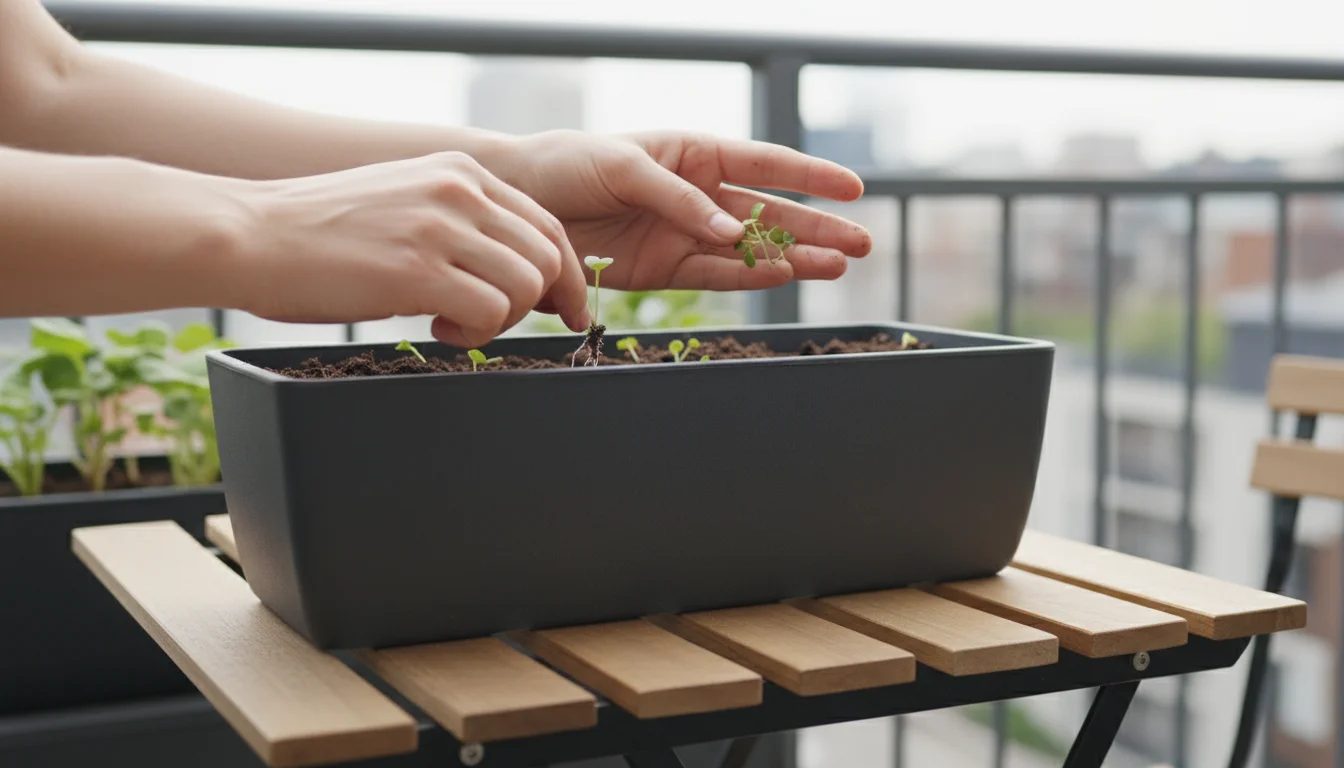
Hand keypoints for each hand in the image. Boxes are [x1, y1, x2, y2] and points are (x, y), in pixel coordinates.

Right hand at [235, 151, 589, 346]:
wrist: (250, 234)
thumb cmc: (319, 232)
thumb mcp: (403, 201)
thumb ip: (456, 221)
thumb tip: (506, 266)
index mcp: (460, 173)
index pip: (547, 226)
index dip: (565, 276)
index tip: (563, 310)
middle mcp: (458, 192)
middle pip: (548, 258)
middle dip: (536, 304)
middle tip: (490, 323)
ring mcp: (439, 228)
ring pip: (526, 286)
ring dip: (500, 320)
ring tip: (453, 325)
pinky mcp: (416, 270)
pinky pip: (490, 312)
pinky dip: (475, 334)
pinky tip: (436, 331)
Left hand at [487, 130, 872, 297]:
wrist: (521, 203)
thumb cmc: (569, 165)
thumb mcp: (622, 167)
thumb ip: (679, 199)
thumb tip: (733, 230)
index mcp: (693, 153)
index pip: (763, 164)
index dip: (810, 175)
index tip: (853, 187)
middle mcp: (698, 194)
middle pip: (770, 212)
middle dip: (817, 227)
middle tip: (861, 244)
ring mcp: (685, 233)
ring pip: (752, 249)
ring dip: (794, 259)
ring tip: (837, 267)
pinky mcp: (666, 269)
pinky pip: (716, 275)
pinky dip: (749, 279)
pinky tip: (784, 279)